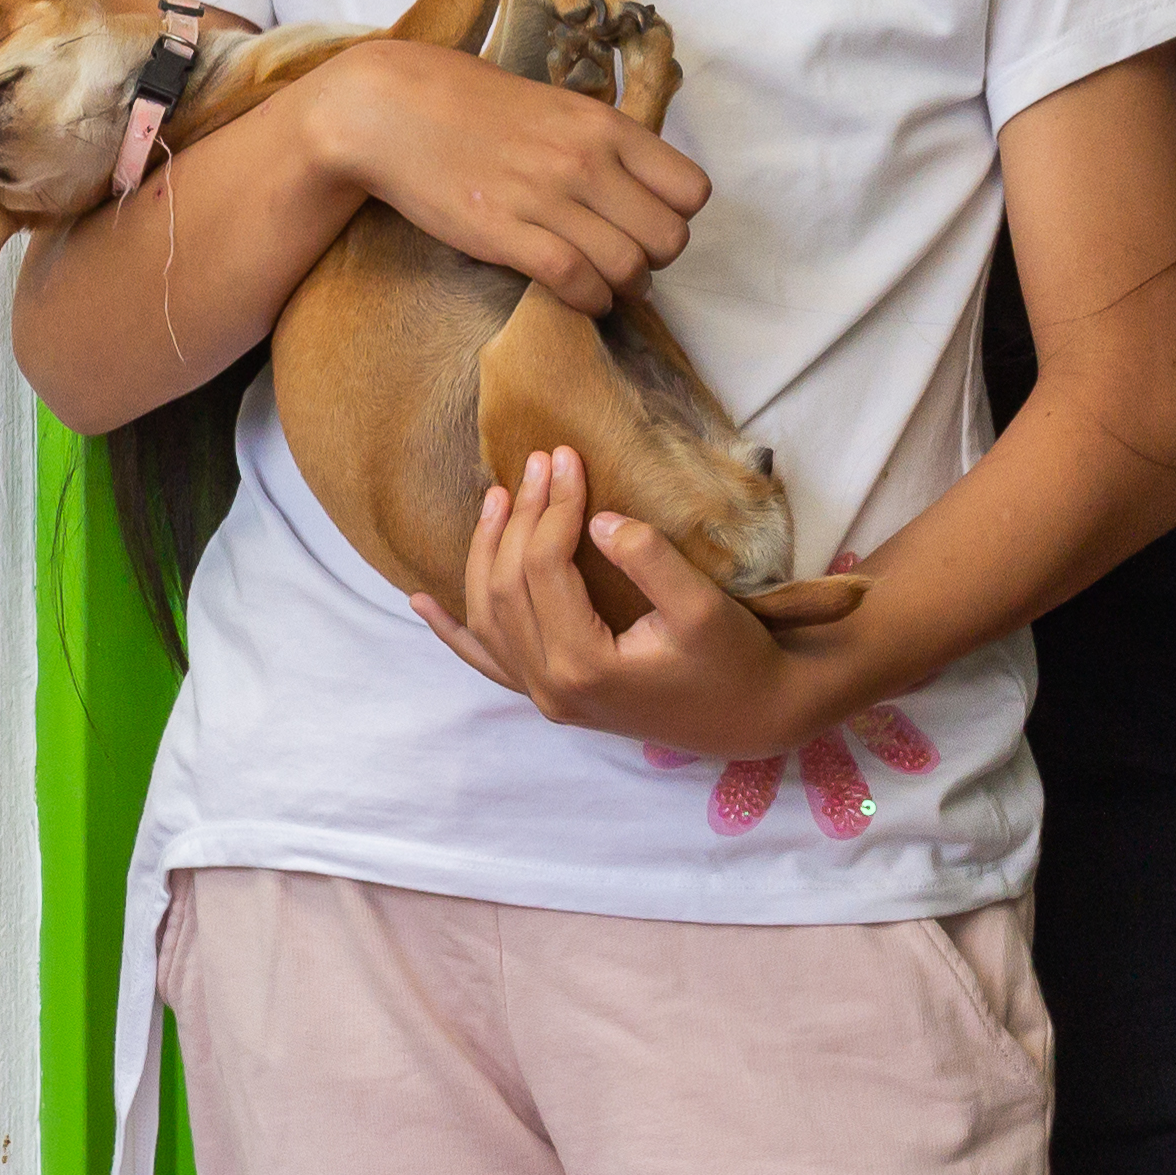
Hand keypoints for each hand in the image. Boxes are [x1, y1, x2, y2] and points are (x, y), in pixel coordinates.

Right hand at [300, 37, 706, 316]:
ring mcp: (544, 198)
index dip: (678, 216)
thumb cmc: (473, 105)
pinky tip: (582, 297)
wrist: (393, 110)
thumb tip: (643, 184)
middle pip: (668, 239)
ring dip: (625, 288)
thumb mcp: (556, 106)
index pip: (691, 189)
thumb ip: (602, 142)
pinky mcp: (504, 233)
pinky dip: (589, 302)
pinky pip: (573, 282)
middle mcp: (584, 160)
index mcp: (604, 125)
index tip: (652, 221)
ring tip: (609, 285)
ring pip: (627, 267)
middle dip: (656, 260)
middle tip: (632, 259)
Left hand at [412, 447, 813, 755]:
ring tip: (500, 497)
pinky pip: (488, 663)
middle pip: (509, 587)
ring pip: (489, 618)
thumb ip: (647, 558)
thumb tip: (596, 519)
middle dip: (522, 518)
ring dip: (486, 554)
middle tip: (541, 462)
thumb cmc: (734, 660)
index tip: (569, 457)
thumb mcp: (701, 606)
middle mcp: (551, 688)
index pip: (545, 569)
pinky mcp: (554, 697)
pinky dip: (454, 632)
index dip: (554, 507)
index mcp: (584, 665)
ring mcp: (546, 698)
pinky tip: (422, 604)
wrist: (753, 717)